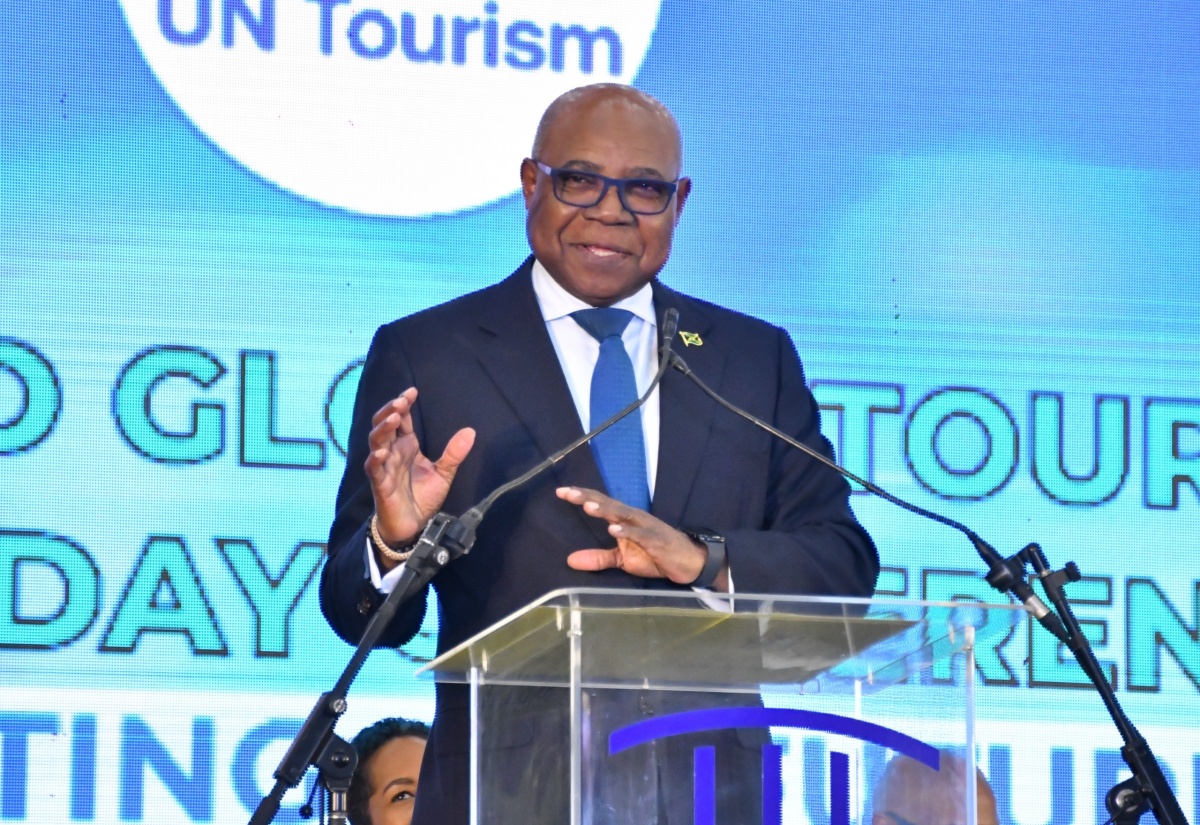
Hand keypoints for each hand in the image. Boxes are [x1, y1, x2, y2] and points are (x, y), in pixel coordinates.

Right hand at [365, 388, 474, 567]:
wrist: (414, 526)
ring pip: (376, 442)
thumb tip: (470, 431)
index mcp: (407, 446)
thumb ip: (454, 453)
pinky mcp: (380, 484)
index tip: (412, 392)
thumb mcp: (444, 473)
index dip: (403, 404)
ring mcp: (385, 467)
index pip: (401, 420)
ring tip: (393, 418)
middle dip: (390, 410)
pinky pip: (374, 469)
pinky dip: (376, 459)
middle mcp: (393, 452)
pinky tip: (382, 452)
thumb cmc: (423, 497)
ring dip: (382, 429)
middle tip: (401, 401)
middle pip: (384, 425)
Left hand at [556, 487, 728, 590]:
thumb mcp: (623, 559)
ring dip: (605, 510)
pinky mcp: (656, 540)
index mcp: (624, 519)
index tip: (561, 491)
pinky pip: (640, 534)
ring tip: (587, 506)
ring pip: (622, 514)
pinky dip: (627, 531)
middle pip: (608, 503)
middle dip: (587, 497)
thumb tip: (570, 560)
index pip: (600, 503)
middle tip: (568, 492)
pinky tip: (613, 529)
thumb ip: (598, 558)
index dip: (581, 496)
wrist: (689, 561)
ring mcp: (645, 527)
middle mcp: (633, 517)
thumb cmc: (655, 556)